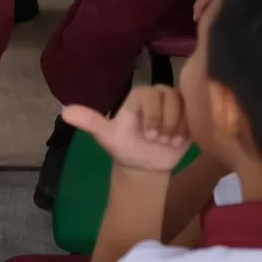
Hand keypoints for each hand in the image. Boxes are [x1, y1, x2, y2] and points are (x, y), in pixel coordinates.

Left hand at [61, 85, 190, 174]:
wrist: (144, 166)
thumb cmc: (125, 148)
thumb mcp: (107, 136)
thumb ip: (90, 122)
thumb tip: (64, 112)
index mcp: (140, 95)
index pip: (153, 95)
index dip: (154, 116)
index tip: (149, 135)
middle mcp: (158, 95)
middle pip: (172, 98)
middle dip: (167, 123)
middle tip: (159, 140)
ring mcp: (176, 105)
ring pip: (186, 104)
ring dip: (179, 126)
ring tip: (169, 142)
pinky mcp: (189, 115)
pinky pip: (197, 113)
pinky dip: (190, 128)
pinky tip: (181, 141)